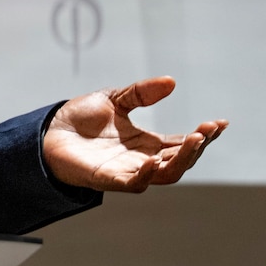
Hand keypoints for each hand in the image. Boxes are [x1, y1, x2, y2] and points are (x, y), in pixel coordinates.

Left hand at [42, 76, 224, 192]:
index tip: (219, 123)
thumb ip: (141, 93)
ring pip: (165, 174)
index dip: (203, 136)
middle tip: (207, 130)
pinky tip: (153, 161)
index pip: (182, 143)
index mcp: (147, 143)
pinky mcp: (106, 179)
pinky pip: (133, 184)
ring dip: (181, 160)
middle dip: (197, 147)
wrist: (46, 132)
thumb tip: (170, 82)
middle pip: (180, 161)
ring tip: (193, 140)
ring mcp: (126, 171)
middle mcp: (142, 159)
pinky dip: (145, 175)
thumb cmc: (79, 120)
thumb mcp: (115, 99)